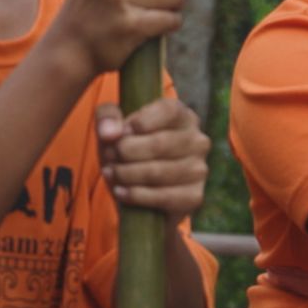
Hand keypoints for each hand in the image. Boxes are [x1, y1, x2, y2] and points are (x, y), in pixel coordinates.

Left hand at [96, 96, 210, 220]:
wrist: (139, 188)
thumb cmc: (129, 148)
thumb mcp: (114, 125)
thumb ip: (107, 116)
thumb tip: (109, 133)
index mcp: (183, 116)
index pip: (168, 111)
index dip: (141, 122)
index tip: (122, 132)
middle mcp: (198, 140)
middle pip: (160, 143)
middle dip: (126, 151)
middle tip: (109, 155)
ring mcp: (199, 170)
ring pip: (157, 172)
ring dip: (126, 174)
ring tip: (111, 172)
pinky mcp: (194, 196)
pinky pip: (161, 197)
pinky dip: (135, 195)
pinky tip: (120, 191)